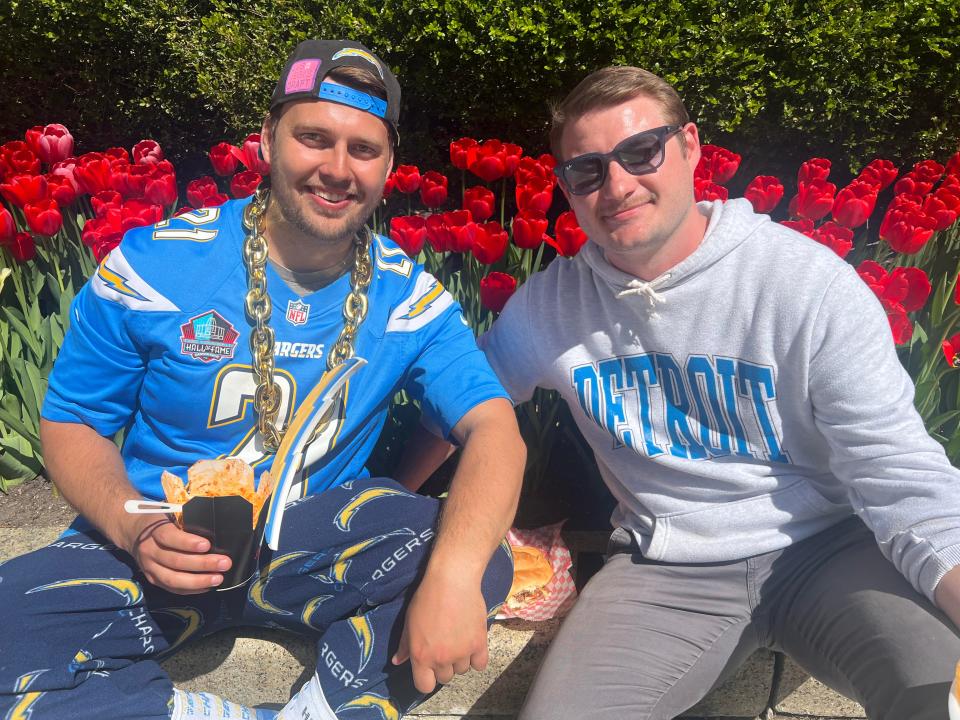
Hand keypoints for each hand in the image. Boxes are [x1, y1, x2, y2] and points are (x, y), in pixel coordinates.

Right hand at [124, 517, 231, 594]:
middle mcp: (149, 551)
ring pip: (173, 579)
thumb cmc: (159, 520)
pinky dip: (191, 589)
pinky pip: (172, 588)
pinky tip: (207, 586)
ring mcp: (149, 568)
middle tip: (225, 563)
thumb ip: (186, 522)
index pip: (170, 537)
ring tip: (218, 578)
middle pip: (175, 561)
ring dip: (198, 581)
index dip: (188, 543)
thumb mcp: (168, 514)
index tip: (207, 545)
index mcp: (155, 531)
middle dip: (202, 564)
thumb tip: (215, 530)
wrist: (131, 530)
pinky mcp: (152, 579)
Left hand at [392, 570, 488, 693]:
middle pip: (445, 678)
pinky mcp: (479, 644)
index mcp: (421, 656)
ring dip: (460, 660)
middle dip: (443, 666)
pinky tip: (472, 644)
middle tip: (444, 646)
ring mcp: (462, 653)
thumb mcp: (409, 621)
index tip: (429, 668)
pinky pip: (480, 665)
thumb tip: (397, 661)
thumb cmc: (427, 598)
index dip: (426, 679)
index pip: (424, 686)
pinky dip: (476, 658)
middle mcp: (441, 659)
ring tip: (458, 640)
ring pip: (462, 670)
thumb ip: (405, 645)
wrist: (452, 580)